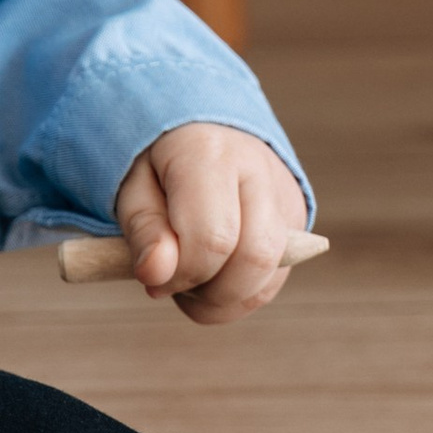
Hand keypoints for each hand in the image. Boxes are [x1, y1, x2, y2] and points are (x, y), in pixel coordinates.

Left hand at [110, 123, 307, 326]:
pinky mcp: (298, 223)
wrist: (203, 133)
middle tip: (173, 280)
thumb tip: (156, 274)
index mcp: (212, 154)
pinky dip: (234, 298)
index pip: (213, 238)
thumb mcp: (134, 188)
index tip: (154, 273)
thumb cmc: (162, 167)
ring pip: (267, 281)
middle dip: (207, 290)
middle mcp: (261, 171)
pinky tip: (210, 276)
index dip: (181, 272)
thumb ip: (143, 230)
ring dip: (220, 298)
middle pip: (255, 260)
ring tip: (190, 274)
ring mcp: (287, 198)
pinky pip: (270, 285)